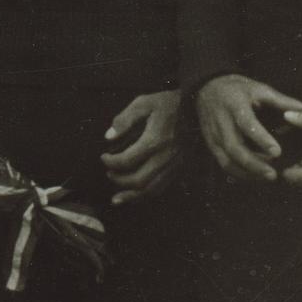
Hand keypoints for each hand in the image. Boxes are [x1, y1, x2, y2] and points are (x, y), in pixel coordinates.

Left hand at [100, 90, 181, 204]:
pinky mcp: (180, 168)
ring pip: (152, 189)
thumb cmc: (168, 103)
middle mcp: (165, 157)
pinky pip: (163, 187)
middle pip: (139, 180)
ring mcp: (174, 165)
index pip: (127, 160)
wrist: (197, 108)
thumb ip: (124, 119)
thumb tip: (108, 136)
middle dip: (119, 180)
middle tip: (109, 173)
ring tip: (116, 198)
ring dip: (132, 196)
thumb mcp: (144, 103)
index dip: (111, 162)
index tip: (103, 157)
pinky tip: (135, 196)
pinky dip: (147, 195)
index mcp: (154, 141)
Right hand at [196, 74, 301, 181]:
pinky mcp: (211, 143)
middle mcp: (221, 121)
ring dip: (246, 172)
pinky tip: (255, 177)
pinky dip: (238, 173)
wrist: (207, 87)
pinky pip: (223, 163)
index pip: (246, 123)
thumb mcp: (260, 89)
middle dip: (253, 163)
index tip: (277, 152)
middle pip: (233, 147)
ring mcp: (213, 134)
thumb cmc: (238, 89)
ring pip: (226, 159)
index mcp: (234, 104)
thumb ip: (285, 102)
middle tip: (273, 175)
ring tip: (267, 178)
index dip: (260, 138)